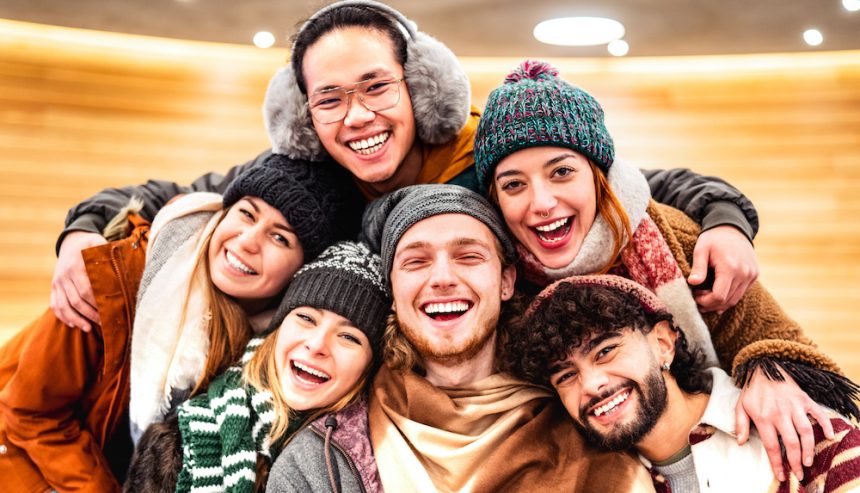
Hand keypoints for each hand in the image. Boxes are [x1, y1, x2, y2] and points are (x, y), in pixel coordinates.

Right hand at [50, 231, 106, 330]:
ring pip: (64, 306)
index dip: (97, 303)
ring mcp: (57, 282)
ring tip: (89, 329)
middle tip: (104, 323)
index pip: (86, 290)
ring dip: (76, 319)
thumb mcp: (98, 243)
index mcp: (76, 266)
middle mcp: (64, 276)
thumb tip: (120, 262)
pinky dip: (63, 316)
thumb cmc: (91, 244)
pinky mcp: (54, 287)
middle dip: (90, 314)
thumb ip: (107, 252)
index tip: (109, 312)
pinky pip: (55, 305)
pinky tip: (73, 325)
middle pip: (76, 301)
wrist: (71, 241)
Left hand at [688, 225, 758, 311]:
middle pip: (727, 301)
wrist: (732, 227)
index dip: (705, 301)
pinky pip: (742, 292)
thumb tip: (692, 283)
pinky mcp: (754, 274)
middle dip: (711, 304)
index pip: (719, 297)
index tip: (695, 295)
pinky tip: (718, 291)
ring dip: (720, 302)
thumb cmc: (713, 239)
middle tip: (698, 299)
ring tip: (706, 297)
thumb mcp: (701, 250)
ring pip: (735, 299)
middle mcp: (744, 273)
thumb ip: (698, 267)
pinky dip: (730, 295)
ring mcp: (751, 275)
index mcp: (730, 268)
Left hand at [735, 366, 833, 481]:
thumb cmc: (752, 389)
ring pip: (806, 431)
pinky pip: (818, 413)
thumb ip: (740, 424)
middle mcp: (780, 413)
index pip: (771, 445)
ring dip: (809, 448)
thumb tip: (741, 442)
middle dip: (795, 461)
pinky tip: (830, 436)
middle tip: (799, 474)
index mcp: (763, 417)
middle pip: (791, 442)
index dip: (777, 463)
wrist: (764, 366)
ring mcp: (794, 406)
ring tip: (809, 461)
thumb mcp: (740, 406)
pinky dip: (825, 424)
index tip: (781, 476)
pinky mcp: (804, 399)